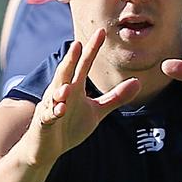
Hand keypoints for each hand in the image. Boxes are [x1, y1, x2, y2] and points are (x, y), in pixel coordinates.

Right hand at [24, 29, 140, 165]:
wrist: (47, 150)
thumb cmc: (69, 126)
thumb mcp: (97, 110)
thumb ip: (115, 97)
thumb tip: (138, 82)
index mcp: (74, 87)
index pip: (84, 64)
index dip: (92, 48)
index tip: (101, 31)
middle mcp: (61, 93)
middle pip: (66, 73)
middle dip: (70, 59)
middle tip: (77, 43)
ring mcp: (50, 107)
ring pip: (53, 94)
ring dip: (59, 89)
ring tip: (67, 87)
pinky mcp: (43, 123)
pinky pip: (47, 116)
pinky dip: (52, 112)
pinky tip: (59, 109)